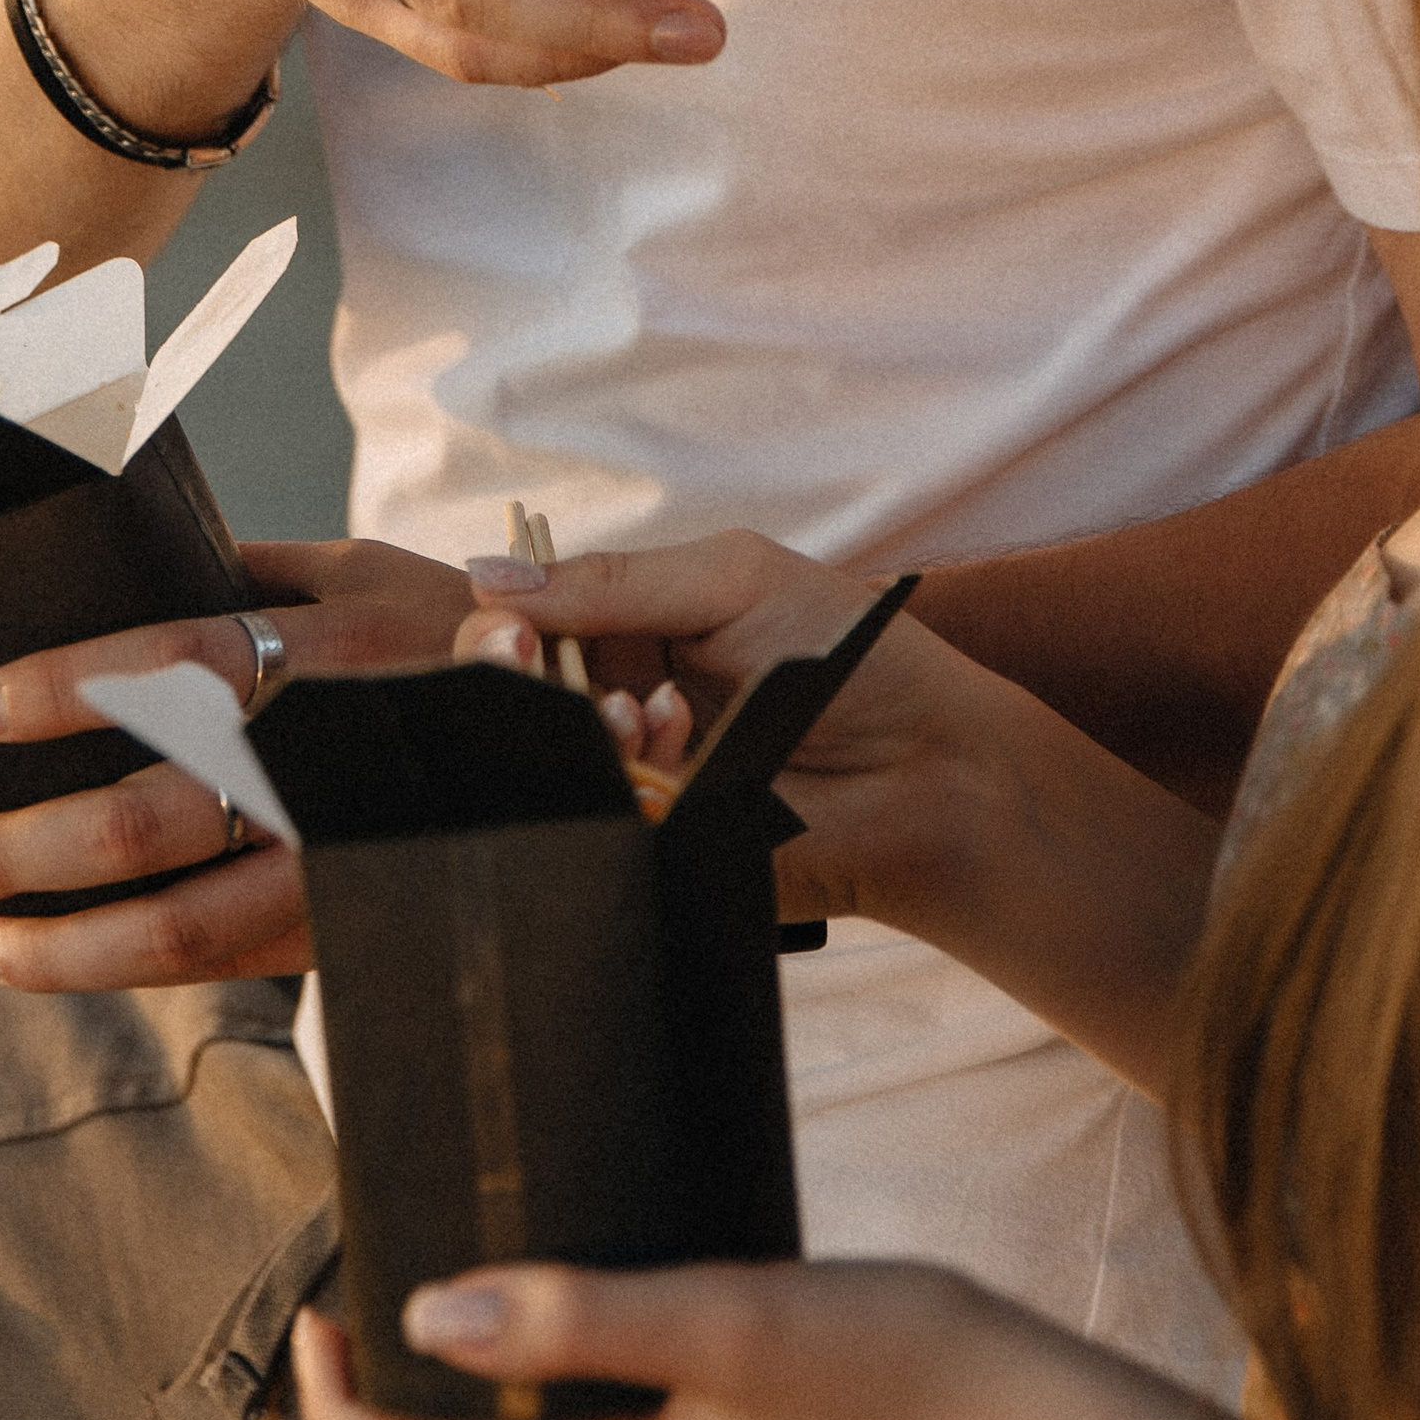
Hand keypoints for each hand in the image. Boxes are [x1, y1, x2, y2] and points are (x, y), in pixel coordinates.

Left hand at [0, 537, 473, 988]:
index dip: (74, 688)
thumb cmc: (452, 637)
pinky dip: (125, 970)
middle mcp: (334, 766)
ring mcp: (343, 865)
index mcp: (336, 652)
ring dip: (59, 943)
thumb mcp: (369, 572)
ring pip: (181, 931)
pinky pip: (221, 964)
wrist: (588, 753)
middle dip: (28, 846)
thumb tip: (134, 556)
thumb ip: (254, 568)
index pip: (183, 666)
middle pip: (157, 820)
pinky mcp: (348, 930)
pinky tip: (56, 958)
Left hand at [293, 1257, 1312, 1419]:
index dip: (343, 1406)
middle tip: (356, 1295)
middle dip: (391, 1410)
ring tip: (445, 1291)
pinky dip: (549, 1389)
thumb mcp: (726, 1322)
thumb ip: (583, 1315)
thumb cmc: (891, 1373)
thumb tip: (430, 1314)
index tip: (313, 1309)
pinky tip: (574, 1311)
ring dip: (467, 1400)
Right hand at [453, 528, 992, 933]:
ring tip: (646, 714)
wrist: (933, 769)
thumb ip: (613, 583)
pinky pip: (598, 820)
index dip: (499, 622)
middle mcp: (622, 699)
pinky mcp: (660, 843)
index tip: (504, 625)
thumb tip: (486, 575)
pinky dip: (625, 779)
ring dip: (583, 727)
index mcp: (635, 626)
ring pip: (547, 760)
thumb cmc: (852, 657)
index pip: (526, 619)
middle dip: (509, 673)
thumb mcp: (731, 581)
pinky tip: (679, 754)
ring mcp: (638, 777)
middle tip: (524, 659)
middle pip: (513, 693)